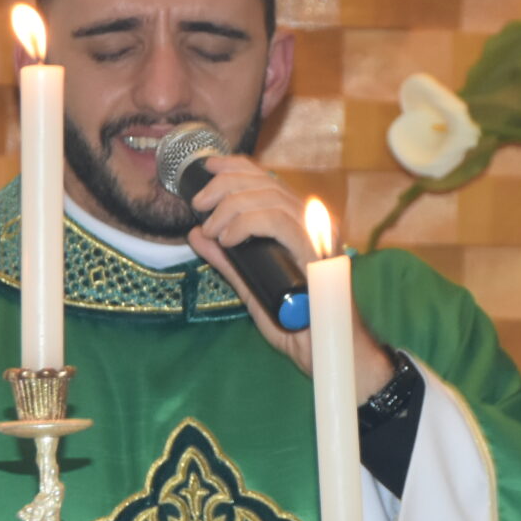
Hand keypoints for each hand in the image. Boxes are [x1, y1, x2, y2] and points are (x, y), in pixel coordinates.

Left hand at [185, 156, 393, 392]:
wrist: (324, 352)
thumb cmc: (296, 324)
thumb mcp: (250, 286)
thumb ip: (226, 260)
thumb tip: (197, 235)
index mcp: (298, 225)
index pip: (267, 181)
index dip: (236, 167)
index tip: (207, 168)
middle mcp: (312, 224)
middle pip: (266, 183)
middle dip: (225, 185)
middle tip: (199, 204)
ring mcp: (317, 236)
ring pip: (270, 198)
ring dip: (231, 207)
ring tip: (213, 229)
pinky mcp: (316, 252)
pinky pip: (279, 223)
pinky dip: (247, 224)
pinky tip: (229, 238)